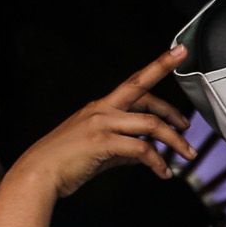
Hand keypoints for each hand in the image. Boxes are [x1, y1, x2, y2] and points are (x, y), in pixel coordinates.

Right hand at [12, 47, 195, 199]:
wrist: (37, 174)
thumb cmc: (61, 162)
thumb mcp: (98, 151)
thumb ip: (124, 149)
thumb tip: (145, 154)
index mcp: (100, 108)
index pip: (135, 82)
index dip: (159, 66)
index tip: (178, 52)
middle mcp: (102, 110)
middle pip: (145, 95)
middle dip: (172, 106)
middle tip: (187, 125)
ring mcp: (102, 124)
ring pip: (150, 124)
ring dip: (174, 141)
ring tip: (186, 155)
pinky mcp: (102, 142)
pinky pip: (141, 149)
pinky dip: (157, 161)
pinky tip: (162, 171)